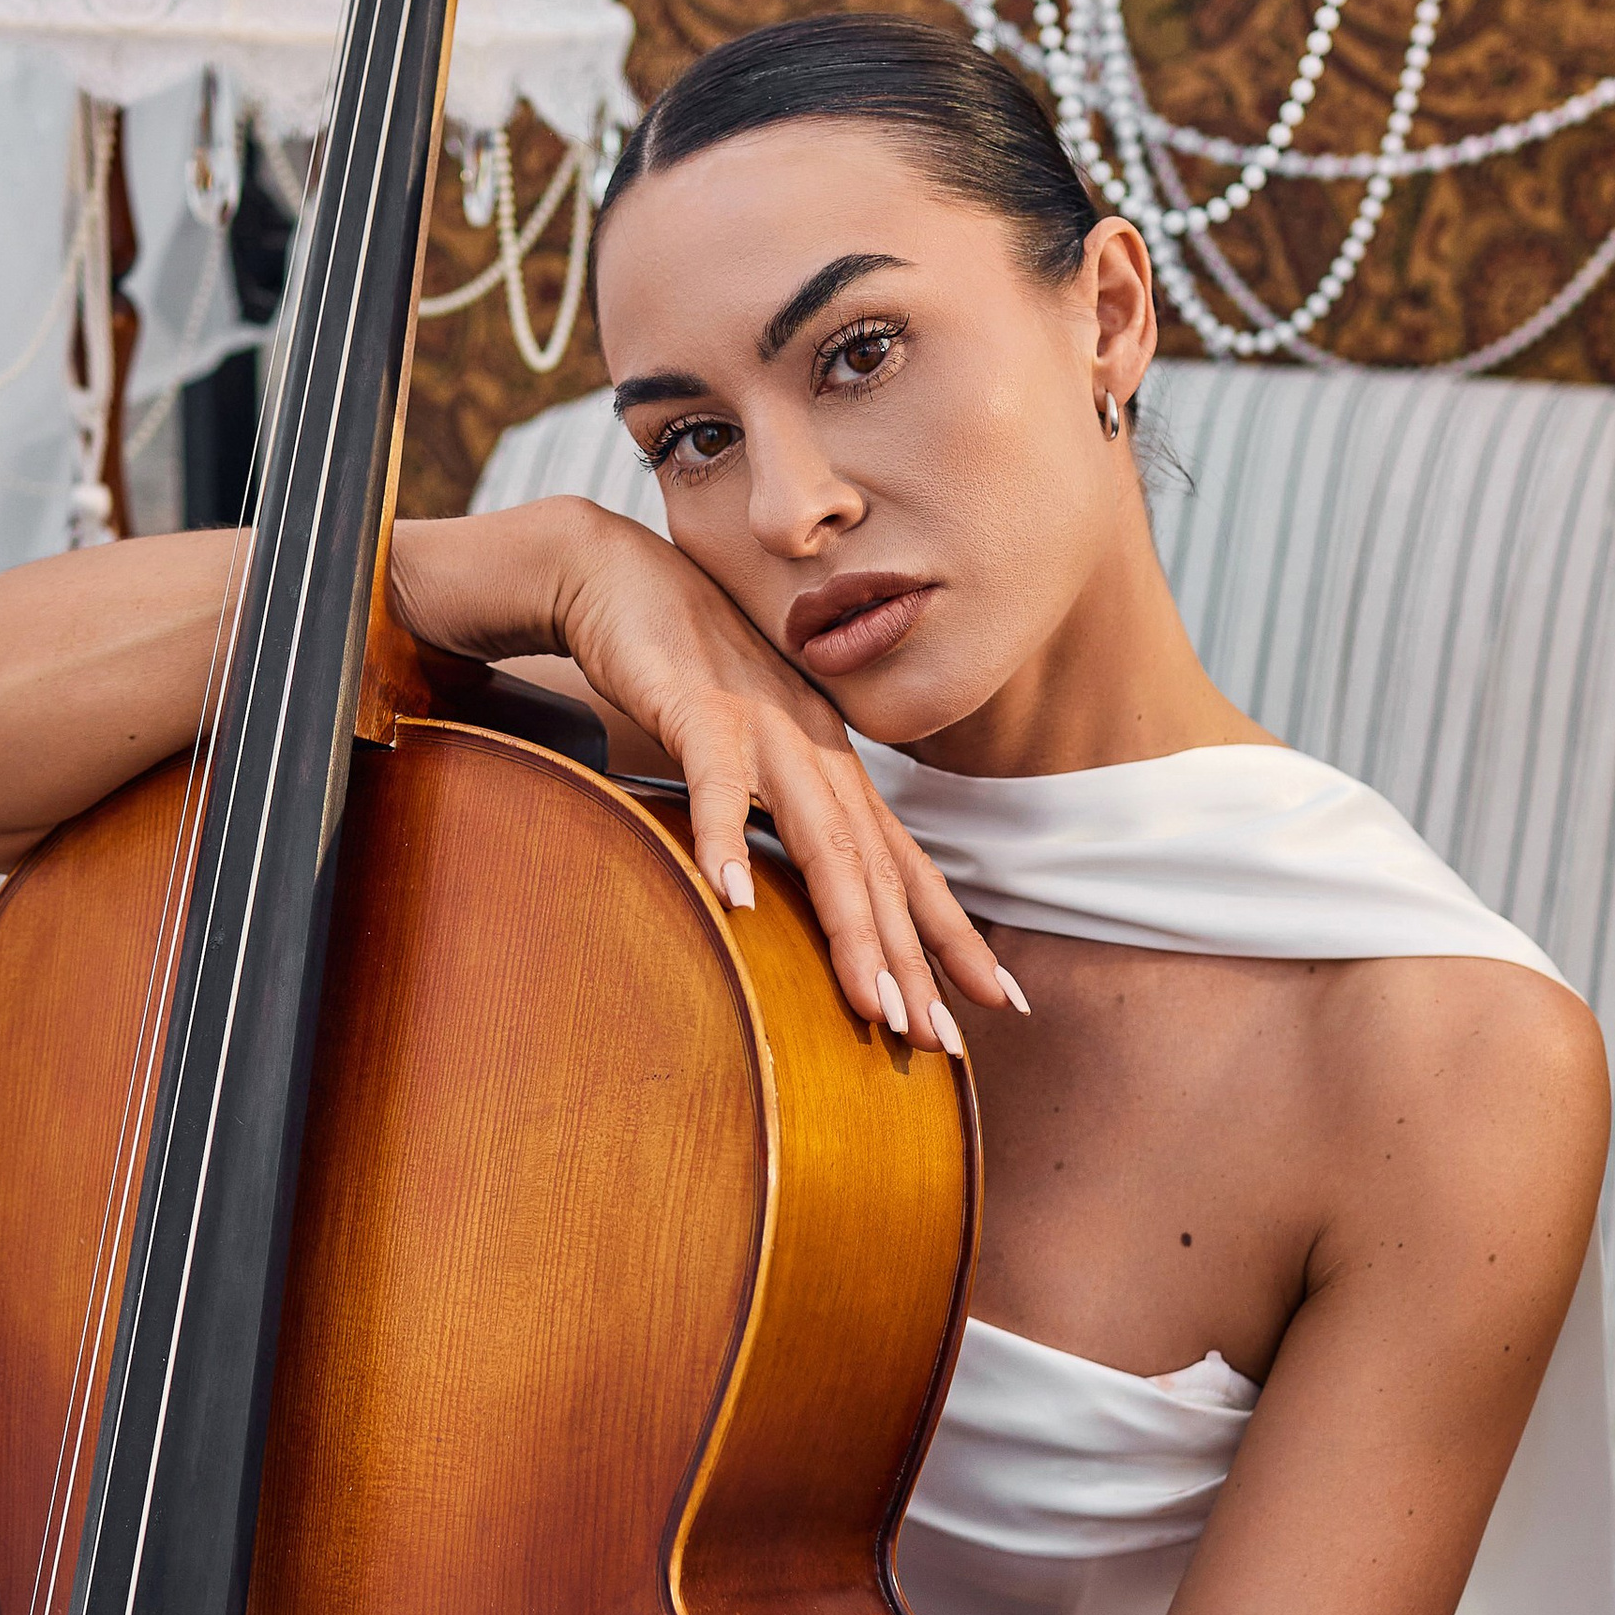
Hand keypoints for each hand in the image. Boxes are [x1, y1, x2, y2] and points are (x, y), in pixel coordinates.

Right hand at [396, 506, 1023, 1048]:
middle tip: (939, 1041)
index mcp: (832, 766)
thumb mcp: (750, 749)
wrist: (619, 574)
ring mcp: (765, 726)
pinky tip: (734, 900)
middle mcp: (817, 749)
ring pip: (821, 836)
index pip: (903, 864)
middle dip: (912, 959)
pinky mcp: (698, 704)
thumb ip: (780, 809)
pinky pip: (716, 780)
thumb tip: (791, 892)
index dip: (950, 933)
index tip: (996, 1002)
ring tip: (870, 1002)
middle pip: (876, 868)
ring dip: (848, 923)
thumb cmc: (684, 670)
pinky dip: (724, 839)